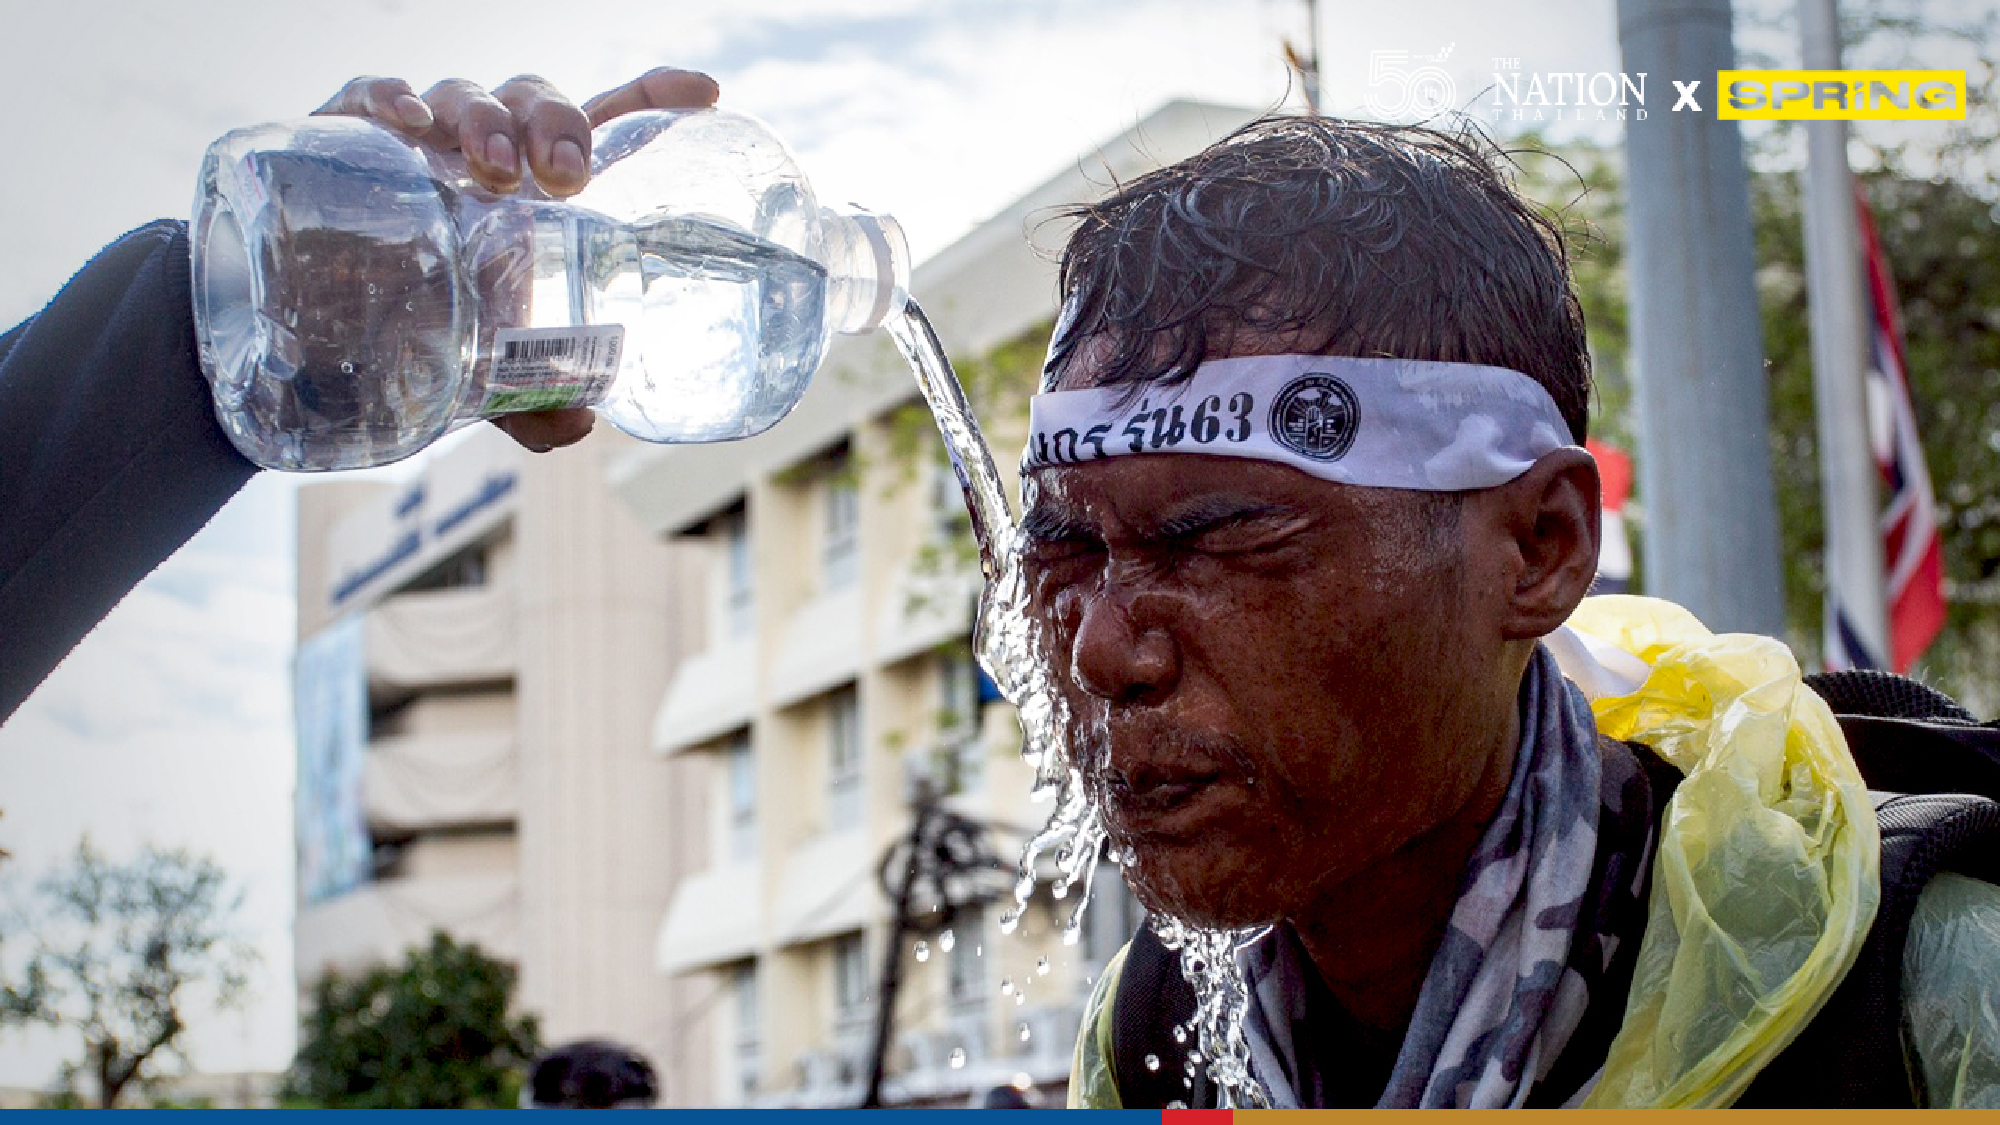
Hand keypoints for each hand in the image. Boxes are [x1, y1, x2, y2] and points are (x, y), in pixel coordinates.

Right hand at [311, 67, 720, 453]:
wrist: (312, 332)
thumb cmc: (422, 328)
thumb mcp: (485, 373)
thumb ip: (532, 402)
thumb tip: (575, 426)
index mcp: (537, 189)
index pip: (602, 125)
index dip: (651, 100)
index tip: (702, 95)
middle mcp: (487, 154)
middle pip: (537, 102)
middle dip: (556, 124)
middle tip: (567, 176)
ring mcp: (420, 141)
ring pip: (467, 94)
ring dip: (487, 118)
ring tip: (494, 166)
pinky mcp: (347, 137)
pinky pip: (368, 97)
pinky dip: (391, 99)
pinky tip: (411, 125)